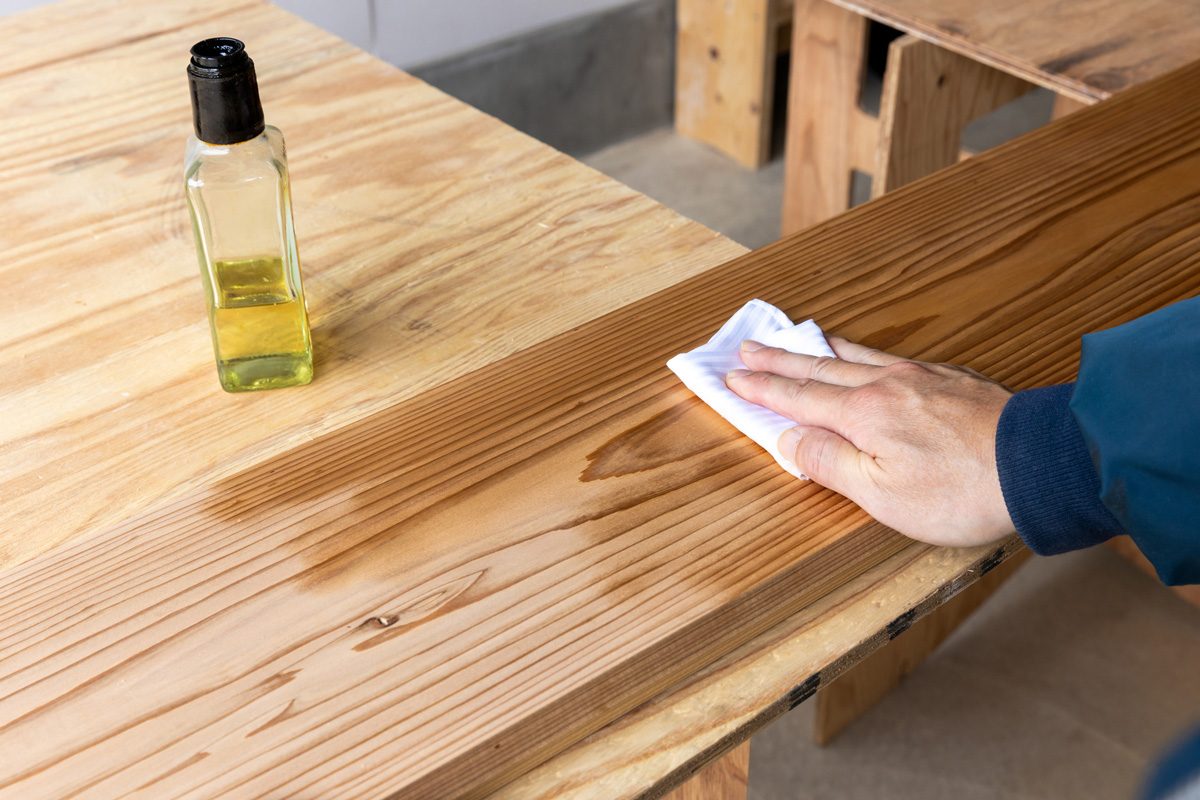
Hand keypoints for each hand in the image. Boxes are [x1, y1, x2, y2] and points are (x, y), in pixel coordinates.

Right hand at [725, 337, 1013, 547]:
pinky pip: (893, 356)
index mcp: (862, 415)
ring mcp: (922, 376)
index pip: (797, 398)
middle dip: (779, 360)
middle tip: (748, 346)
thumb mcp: (881, 495)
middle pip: (820, 368)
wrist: (1040, 465)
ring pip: (856, 355)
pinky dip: (864, 351)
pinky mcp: (953, 379)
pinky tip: (868, 354)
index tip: (731, 377)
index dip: (761, 389)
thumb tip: (788, 438)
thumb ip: (829, 463)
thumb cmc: (961, 491)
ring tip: (796, 338)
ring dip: (818, 349)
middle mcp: (886, 385)